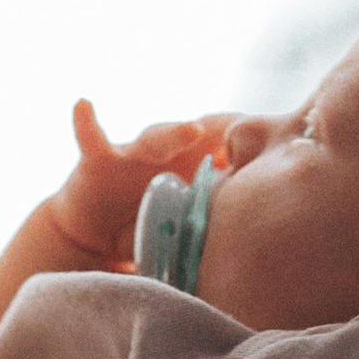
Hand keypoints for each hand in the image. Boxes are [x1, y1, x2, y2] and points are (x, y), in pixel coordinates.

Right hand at [49, 98, 237, 267]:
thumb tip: (254, 254)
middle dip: (220, 130)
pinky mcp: (98, 161)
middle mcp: (169, 156)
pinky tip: (83, 104)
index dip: (246, 146)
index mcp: (195, 171)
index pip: (226, 151)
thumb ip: (211, 233)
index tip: (274, 148)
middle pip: (199, 138)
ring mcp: (134, 155)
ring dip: (174, 133)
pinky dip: (86, 122)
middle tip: (243, 132)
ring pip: (156, 138)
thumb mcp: (184, 234)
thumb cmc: (147, 231)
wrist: (94, 240)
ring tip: (192, 129)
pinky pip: (90, 138)